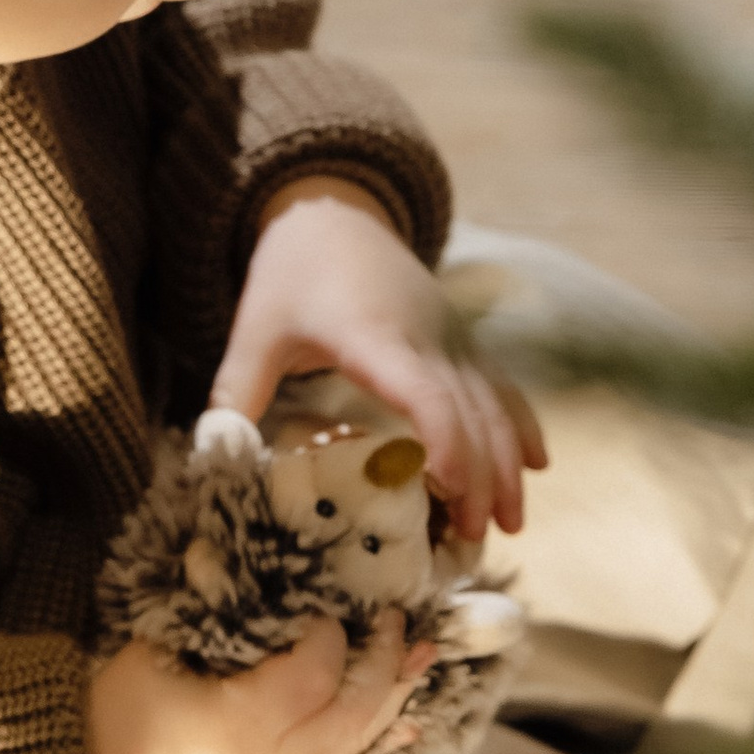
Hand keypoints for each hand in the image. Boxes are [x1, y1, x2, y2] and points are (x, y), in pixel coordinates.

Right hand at [89, 613, 436, 753]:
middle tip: (397, 617)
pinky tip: (405, 723)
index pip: (315, 671)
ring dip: (394, 695)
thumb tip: (239, 553)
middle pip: (354, 710)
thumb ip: (210, 606)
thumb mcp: (154, 650)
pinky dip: (375, 736)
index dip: (330, 632)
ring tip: (425, 657)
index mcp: (240, 726)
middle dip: (382, 660)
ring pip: (356, 741)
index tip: (327, 601)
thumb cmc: (107, 716)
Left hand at [216, 181, 547, 538]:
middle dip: (481, 476)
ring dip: (507, 463)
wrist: (334, 215)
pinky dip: (520, 425)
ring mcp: (451, 338)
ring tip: (511, 523)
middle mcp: (424, 337)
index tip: (452, 488)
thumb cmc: (290, 276)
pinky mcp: (461, 341)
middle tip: (477, 538)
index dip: (444, 439)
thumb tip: (215, 455)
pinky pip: (500, 386)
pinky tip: (538, 464)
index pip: (423, 391)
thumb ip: (234, 392)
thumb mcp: (254, 330)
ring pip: (494, 403)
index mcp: (371, 335)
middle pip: (469, 410)